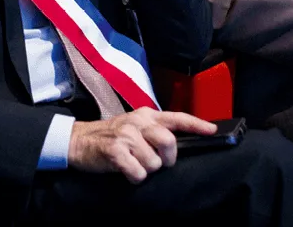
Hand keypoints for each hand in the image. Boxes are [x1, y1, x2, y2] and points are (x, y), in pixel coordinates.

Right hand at [68, 109, 215, 182]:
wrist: (79, 140)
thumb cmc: (111, 136)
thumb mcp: (134, 126)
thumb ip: (155, 130)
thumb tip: (178, 144)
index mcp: (146, 115)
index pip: (176, 118)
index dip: (196, 125)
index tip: (212, 131)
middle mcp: (138, 122)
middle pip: (169, 142)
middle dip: (167, 158)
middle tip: (156, 161)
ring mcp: (126, 136)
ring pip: (154, 163)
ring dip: (146, 169)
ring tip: (133, 163)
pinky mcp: (115, 151)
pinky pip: (138, 173)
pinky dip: (134, 177)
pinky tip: (124, 169)